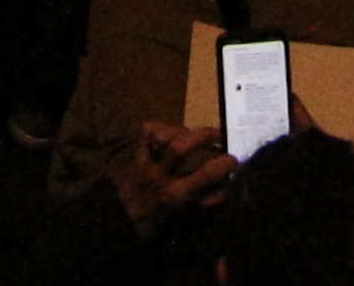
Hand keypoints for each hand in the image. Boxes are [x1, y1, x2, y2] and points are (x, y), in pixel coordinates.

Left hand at [99, 123, 237, 236]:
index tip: (234, 160)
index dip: (222, 165)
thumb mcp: (182, 218)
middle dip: (202, 136)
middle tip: (219, 134)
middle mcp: (160, 175)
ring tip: (196, 133)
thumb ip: (203, 204)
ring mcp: (146, 162)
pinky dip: (159, 128)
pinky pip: (145, 134)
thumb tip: (225, 191)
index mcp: (175, 195)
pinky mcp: (135, 155)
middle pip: (179, 147)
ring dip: (182, 131)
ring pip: (161, 136)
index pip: (204, 175)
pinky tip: (171, 132)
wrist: (118, 223)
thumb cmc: (153, 225)